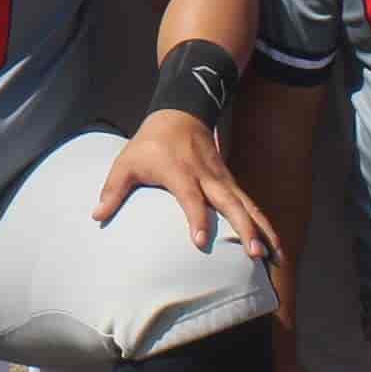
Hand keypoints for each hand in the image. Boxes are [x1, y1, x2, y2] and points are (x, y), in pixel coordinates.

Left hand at [91, 107, 278, 264]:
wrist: (180, 114)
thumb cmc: (149, 144)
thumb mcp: (126, 162)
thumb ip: (112, 190)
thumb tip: (96, 216)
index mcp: (180, 172)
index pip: (191, 197)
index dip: (196, 218)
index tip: (200, 242)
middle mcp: (207, 176)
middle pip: (230, 203)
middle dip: (244, 228)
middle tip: (255, 254)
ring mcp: (223, 179)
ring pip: (248, 206)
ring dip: (263, 230)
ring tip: (274, 257)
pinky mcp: (231, 183)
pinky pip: (251, 205)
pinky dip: (264, 224)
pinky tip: (274, 246)